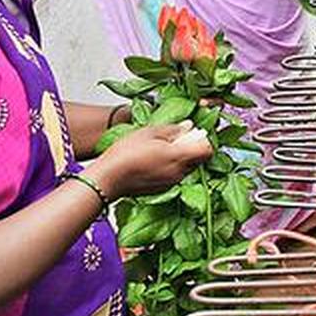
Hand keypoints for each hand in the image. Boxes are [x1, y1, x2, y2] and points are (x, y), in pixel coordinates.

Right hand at [89, 122, 213, 196]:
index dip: (203, 140)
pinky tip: (154, 160)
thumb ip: (173, 129)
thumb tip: (188, 126)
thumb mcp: (149, 132)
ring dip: (181, 157)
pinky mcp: (163, 189)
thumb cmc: (124, 154)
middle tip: (176, 138)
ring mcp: (172, 183)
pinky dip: (171, 167)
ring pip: (187, 168)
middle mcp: (179, 172)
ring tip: (161, 148)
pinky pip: (175, 176)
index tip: (193, 133)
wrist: (108, 179)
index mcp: (178, 156)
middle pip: (198, 159)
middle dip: (191, 147)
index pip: (207, 150)